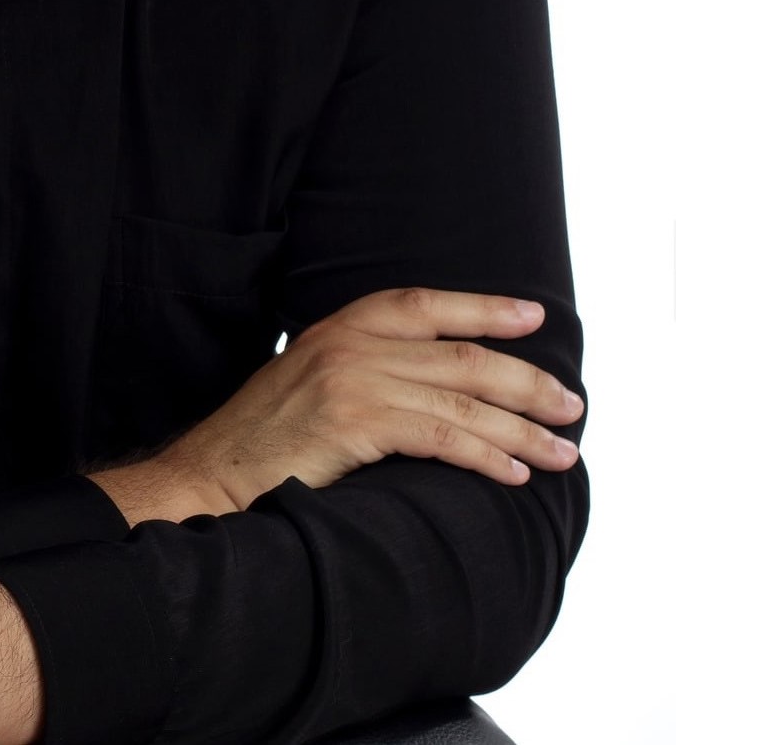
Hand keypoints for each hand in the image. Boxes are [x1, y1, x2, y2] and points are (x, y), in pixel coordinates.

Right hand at [93, 289, 582, 522]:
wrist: (210, 475)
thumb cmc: (259, 443)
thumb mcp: (308, 384)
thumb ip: (362, 374)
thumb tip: (430, 389)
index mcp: (338, 328)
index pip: (423, 304)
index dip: (482, 307)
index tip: (533, 317)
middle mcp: (348, 343)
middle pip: (460, 354)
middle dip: (525, 381)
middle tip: (571, 404)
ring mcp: (351, 379)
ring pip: (460, 398)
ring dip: (521, 427)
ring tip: (562, 450)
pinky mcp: (353, 421)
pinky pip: (439, 435)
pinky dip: (485, 454)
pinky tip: (514, 473)